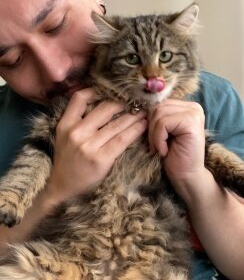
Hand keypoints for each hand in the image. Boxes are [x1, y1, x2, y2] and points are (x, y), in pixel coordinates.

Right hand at [45, 88, 147, 202]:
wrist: (63, 190)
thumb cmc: (68, 162)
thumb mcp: (64, 137)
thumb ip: (78, 121)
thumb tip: (101, 101)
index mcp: (65, 125)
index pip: (79, 98)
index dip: (97, 90)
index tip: (112, 90)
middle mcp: (76, 133)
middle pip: (104, 108)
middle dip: (123, 101)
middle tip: (137, 98)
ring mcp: (88, 146)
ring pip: (116, 124)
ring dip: (134, 115)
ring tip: (145, 110)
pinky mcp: (100, 159)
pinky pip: (122, 140)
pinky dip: (135, 130)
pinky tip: (143, 125)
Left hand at [147, 100, 205, 194]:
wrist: (186, 177)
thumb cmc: (172, 156)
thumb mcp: (162, 132)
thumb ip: (157, 116)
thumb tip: (137, 104)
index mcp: (186, 106)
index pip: (158, 103)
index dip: (150, 122)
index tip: (155, 140)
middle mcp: (193, 107)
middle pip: (157, 107)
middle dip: (151, 129)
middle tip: (157, 146)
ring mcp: (194, 113)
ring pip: (158, 114)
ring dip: (154, 135)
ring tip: (161, 148)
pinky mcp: (191, 122)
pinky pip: (163, 123)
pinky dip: (158, 139)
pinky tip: (165, 151)